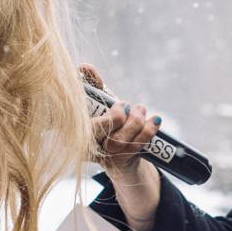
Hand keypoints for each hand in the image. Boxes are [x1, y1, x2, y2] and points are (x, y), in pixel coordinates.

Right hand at [81, 64, 160, 180]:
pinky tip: (155, 120)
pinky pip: (135, 147)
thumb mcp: (101, 103)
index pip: (79, 119)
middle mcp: (86, 147)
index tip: (118, 102)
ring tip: (141, 109)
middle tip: (126, 104)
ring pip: (119, 141)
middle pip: (97, 132)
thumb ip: (93, 84)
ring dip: (135, 122)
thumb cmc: (109, 123)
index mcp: (76, 130)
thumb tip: (84, 66)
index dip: (97, 110)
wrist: (123, 157)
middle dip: (116, 117)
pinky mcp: (121, 164)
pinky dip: (148, 131)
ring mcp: (104, 158)